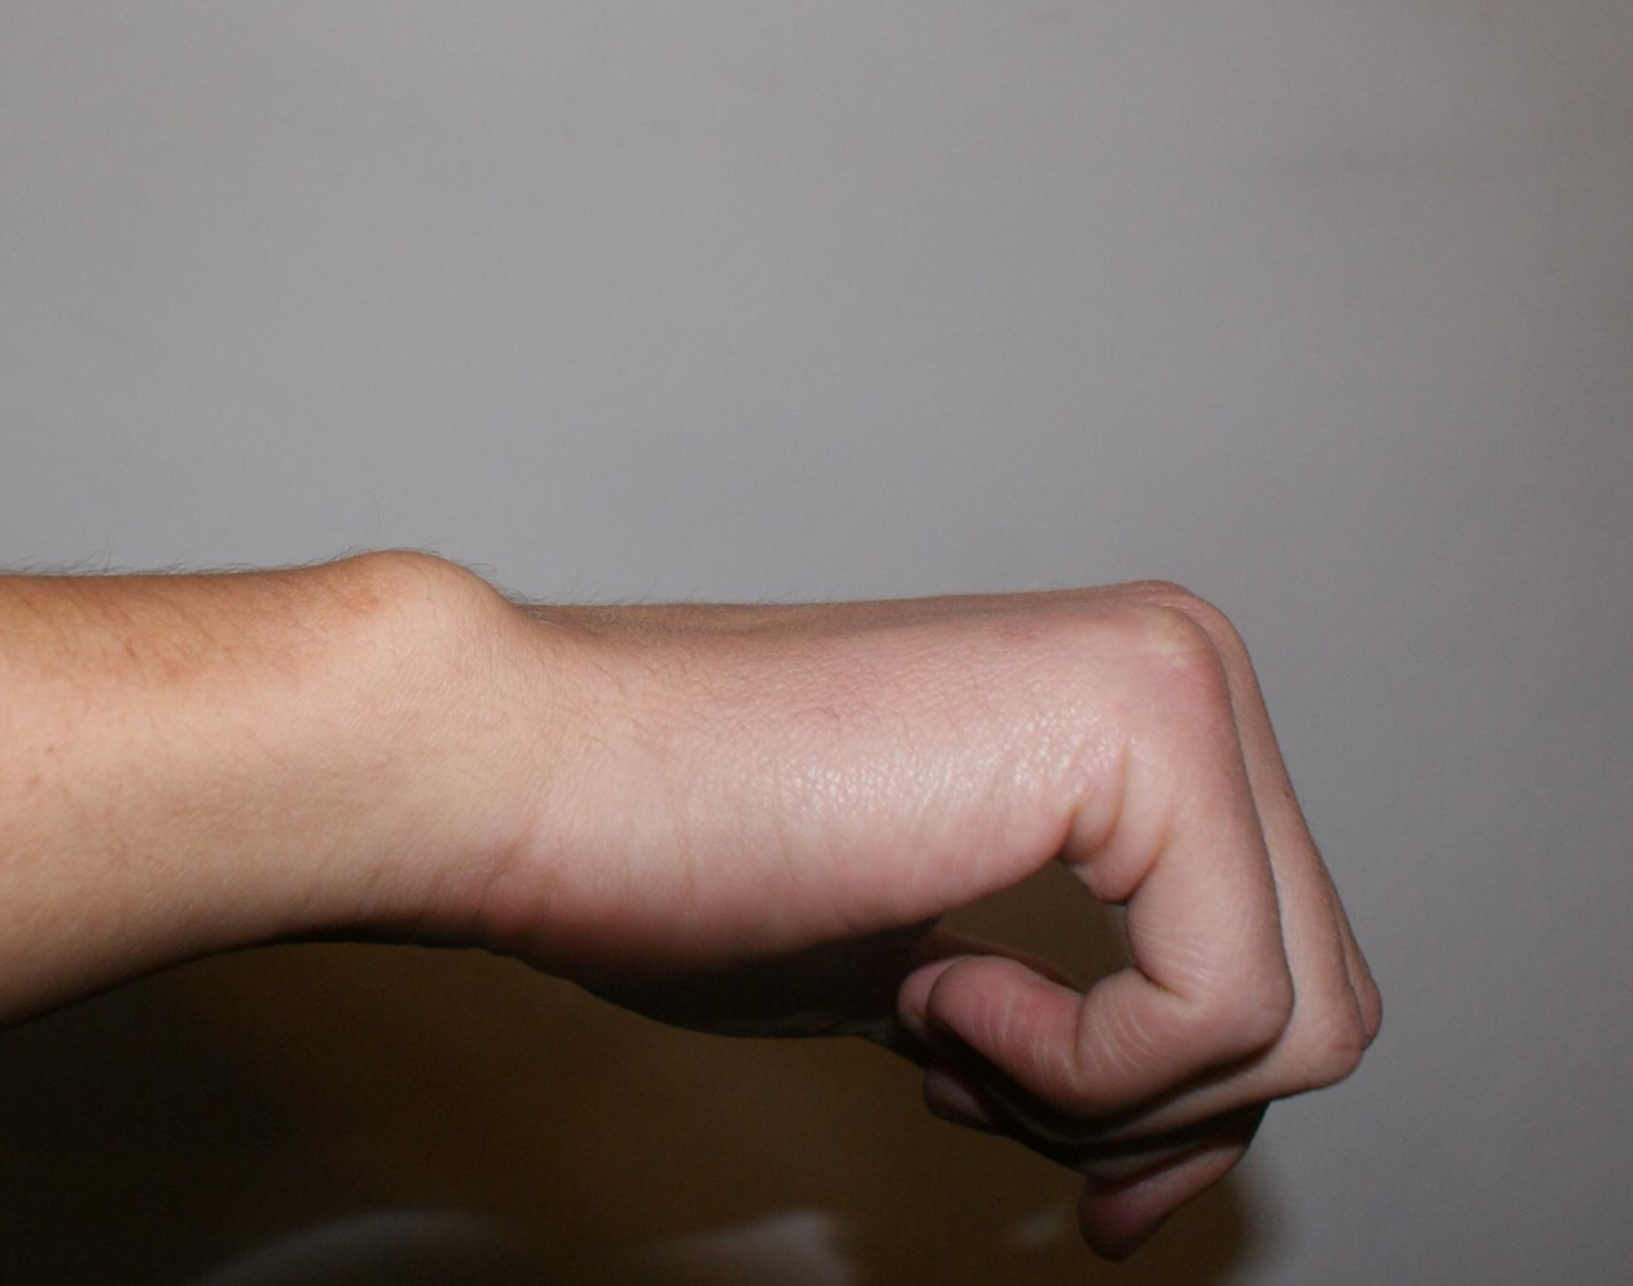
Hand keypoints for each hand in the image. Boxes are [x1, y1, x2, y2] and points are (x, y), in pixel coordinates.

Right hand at [437, 579, 1380, 1258]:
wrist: (536, 772)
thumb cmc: (680, 859)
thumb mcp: (928, 977)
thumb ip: (1064, 1023)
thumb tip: (1154, 1160)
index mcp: (1134, 707)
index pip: (1278, 965)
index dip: (1182, 1116)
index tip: (1085, 1189)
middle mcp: (1183, 664)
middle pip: (1315, 1001)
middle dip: (1148, 1117)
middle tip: (966, 1089)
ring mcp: (1175, 679)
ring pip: (1296, 1020)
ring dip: (1100, 1096)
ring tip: (928, 1023)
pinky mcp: (1143, 723)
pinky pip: (1224, 1005)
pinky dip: (1081, 1067)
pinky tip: (932, 989)